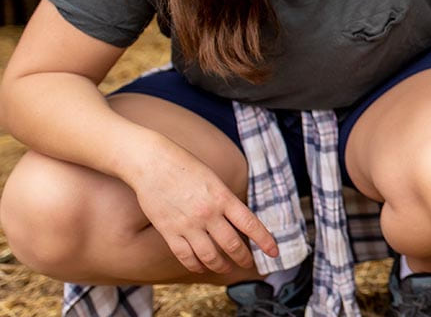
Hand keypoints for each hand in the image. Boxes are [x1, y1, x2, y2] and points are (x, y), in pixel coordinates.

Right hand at [125, 140, 277, 274]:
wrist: (153, 163)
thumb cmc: (185, 166)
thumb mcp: (214, 179)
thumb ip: (225, 200)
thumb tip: (236, 221)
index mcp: (223, 197)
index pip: (250, 224)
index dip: (264, 241)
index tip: (274, 252)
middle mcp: (208, 213)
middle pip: (232, 244)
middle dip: (243, 258)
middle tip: (249, 264)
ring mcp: (188, 224)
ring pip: (210, 256)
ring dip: (221, 266)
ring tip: (227, 269)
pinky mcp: (169, 231)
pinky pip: (185, 256)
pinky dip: (196, 265)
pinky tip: (201, 268)